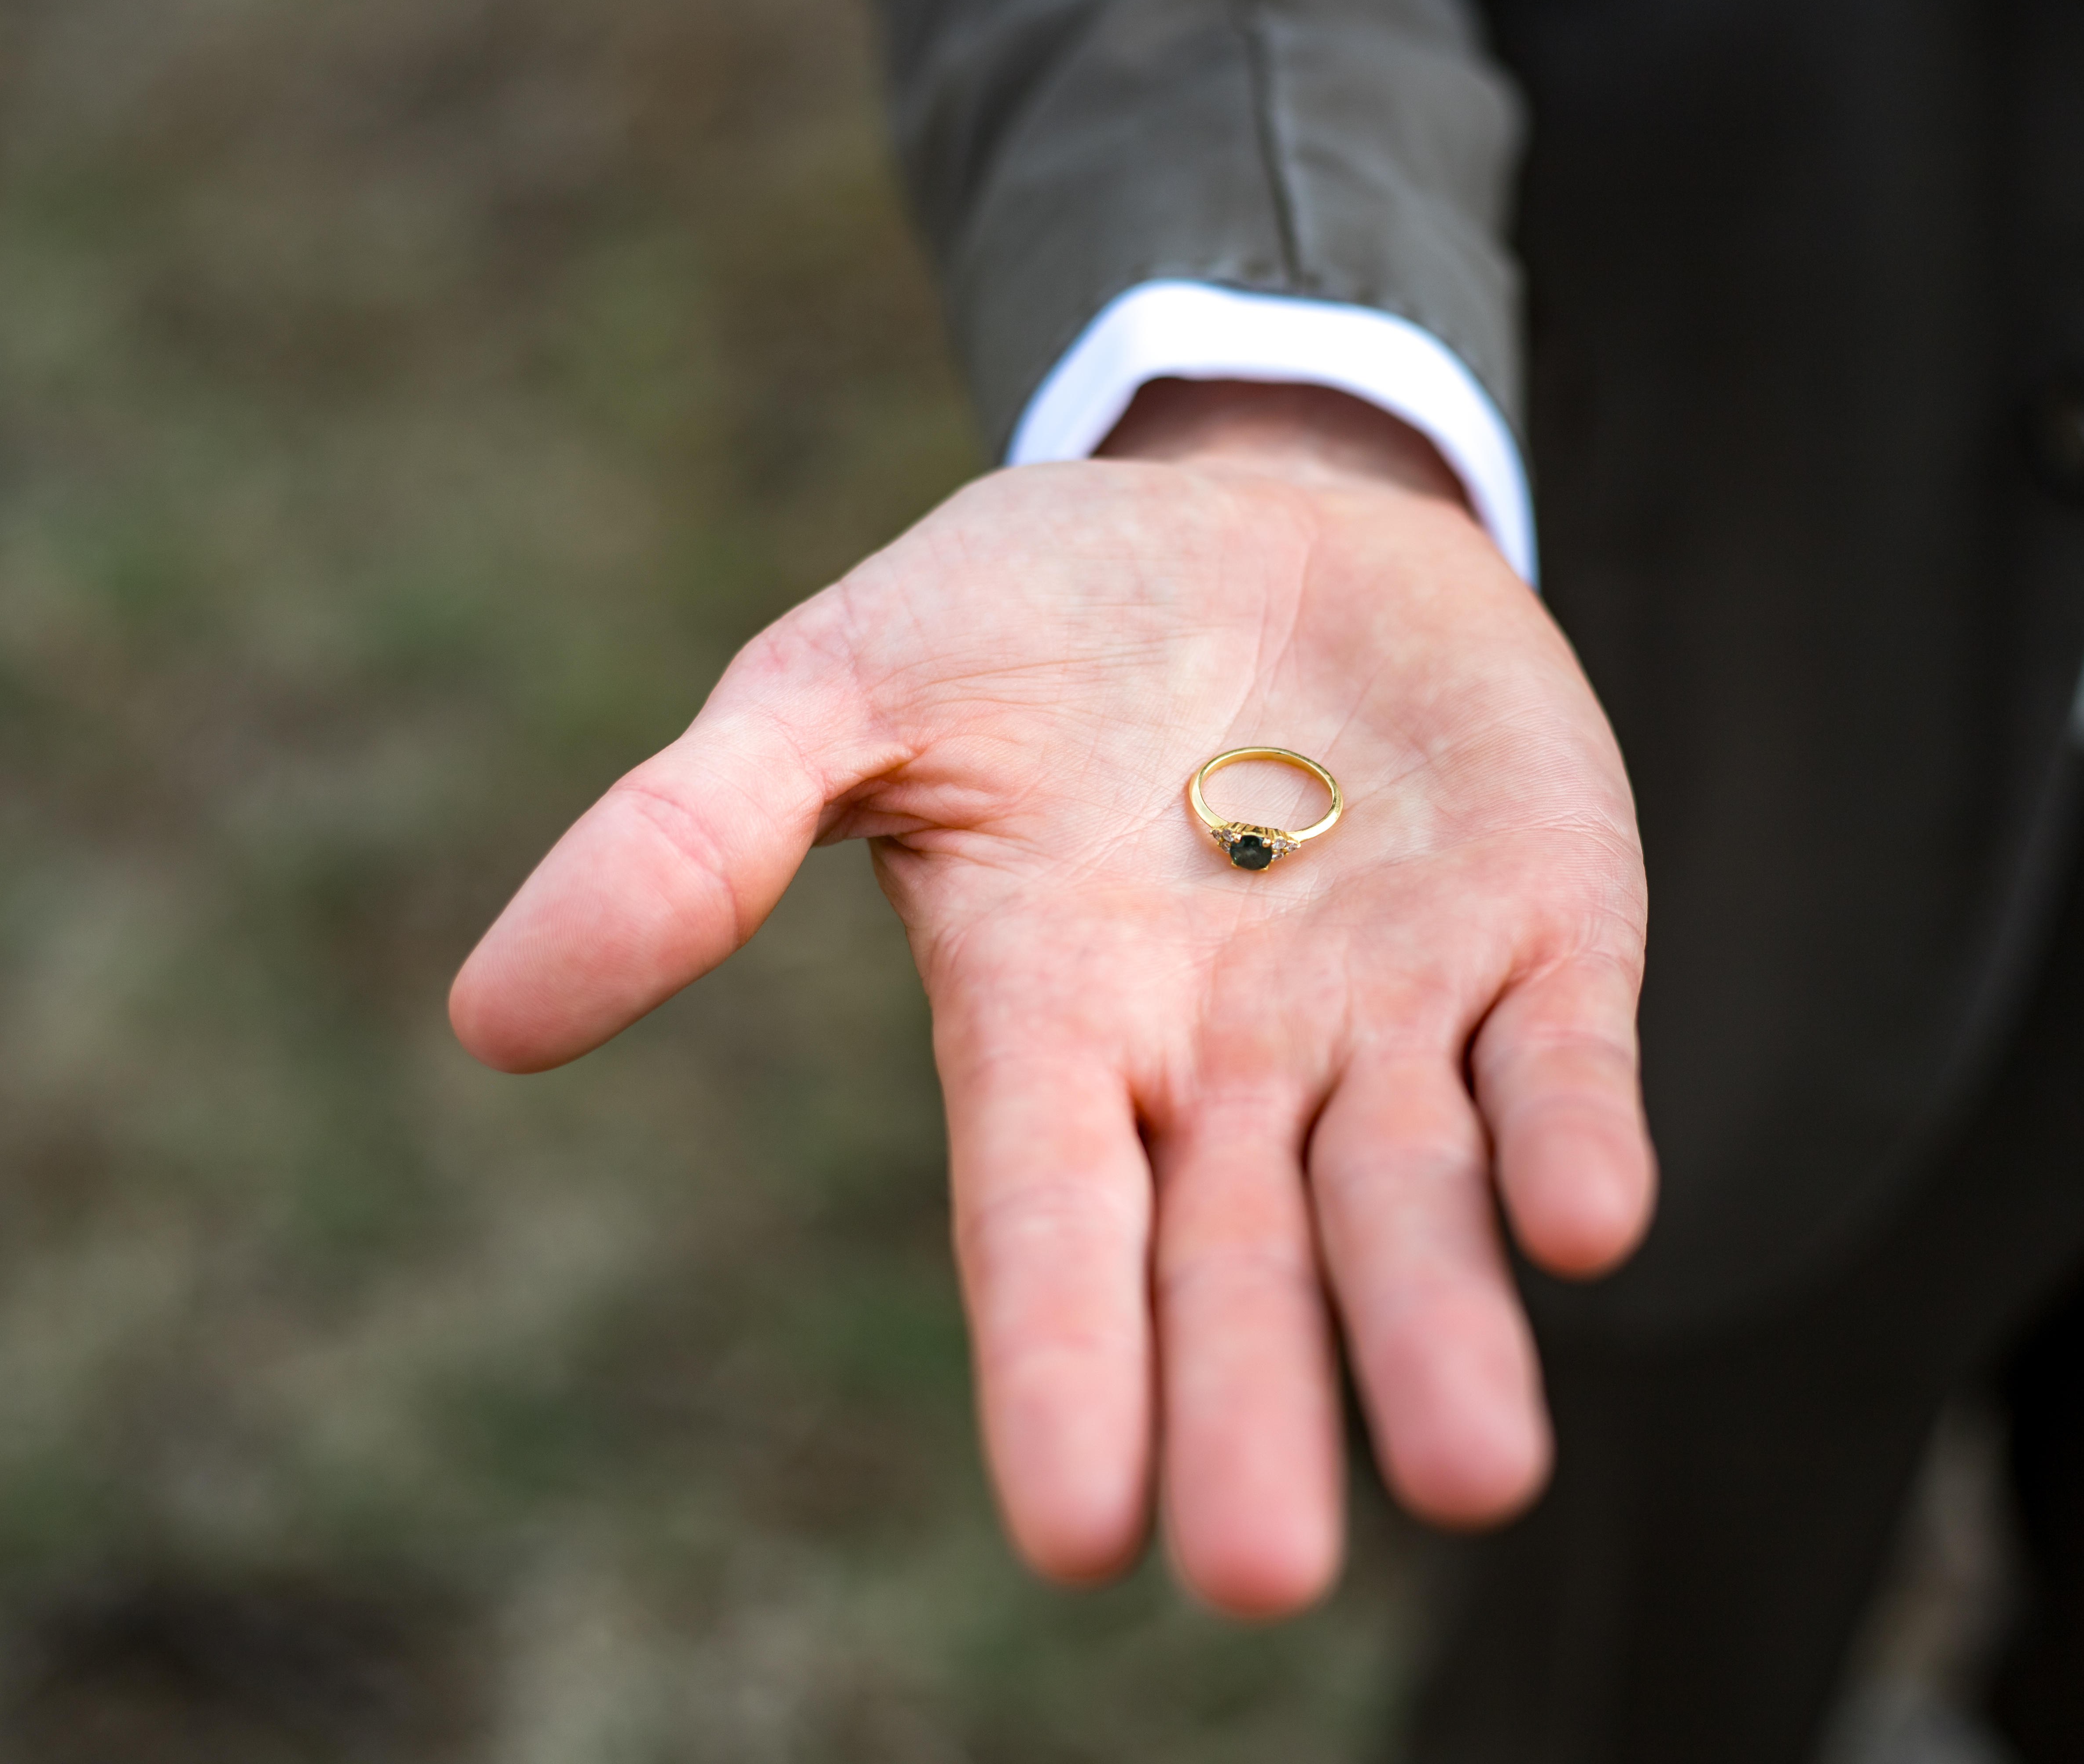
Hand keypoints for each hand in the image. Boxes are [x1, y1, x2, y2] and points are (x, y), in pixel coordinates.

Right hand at [448, 382, 1653, 1615]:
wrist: (1255, 507)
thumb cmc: (1025, 619)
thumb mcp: (839, 687)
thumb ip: (693, 842)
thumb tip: (493, 1018)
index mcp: (1051, 1023)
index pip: (1048, 1222)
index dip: (1062, 1363)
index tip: (1079, 1529)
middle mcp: (1226, 1064)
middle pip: (1239, 1260)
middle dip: (1254, 1407)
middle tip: (1265, 1576)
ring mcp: (1395, 1008)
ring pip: (1416, 1201)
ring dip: (1445, 1329)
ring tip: (1476, 1475)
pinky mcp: (1543, 934)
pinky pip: (1559, 1058)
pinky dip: (1572, 1135)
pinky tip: (1590, 1222)